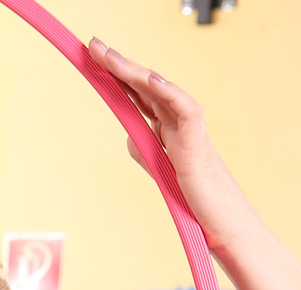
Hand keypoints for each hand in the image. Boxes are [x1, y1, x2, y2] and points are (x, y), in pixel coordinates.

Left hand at [88, 40, 254, 250]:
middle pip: (146, 86)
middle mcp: (177, 123)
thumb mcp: (160, 170)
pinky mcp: (197, 145)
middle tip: (93, 44)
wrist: (218, 224)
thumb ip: (145, 149)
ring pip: (161, 92)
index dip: (118, 74)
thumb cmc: (193, 199)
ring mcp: (188, 131)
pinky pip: (186, 110)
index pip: (139, 93)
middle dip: (119, 64)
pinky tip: (149, 79)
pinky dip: (169, 93)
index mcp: (167, 127)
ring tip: (109, 56)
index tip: (94, 56)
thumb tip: (132, 135)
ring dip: (134, 72)